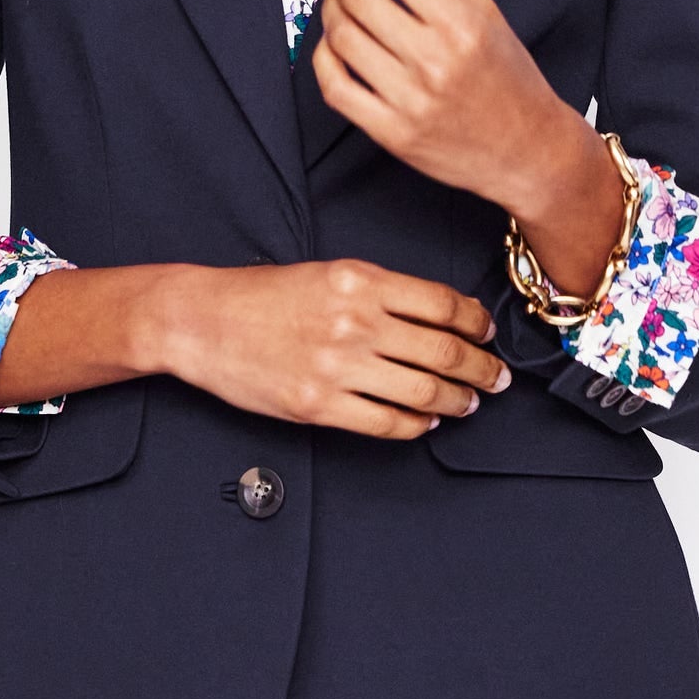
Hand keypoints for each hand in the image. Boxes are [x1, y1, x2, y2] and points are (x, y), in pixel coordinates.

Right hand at [156, 258, 508, 438]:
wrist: (203, 321)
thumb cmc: (263, 295)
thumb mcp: (329, 271)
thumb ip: (383, 292)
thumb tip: (439, 316)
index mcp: (361, 281)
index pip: (444, 304)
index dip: (478, 324)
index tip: (488, 334)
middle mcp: (355, 322)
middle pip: (445, 351)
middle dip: (482, 369)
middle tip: (496, 378)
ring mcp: (337, 367)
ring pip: (424, 393)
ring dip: (457, 401)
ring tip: (467, 403)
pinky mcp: (319, 405)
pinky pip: (387, 424)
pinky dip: (417, 426)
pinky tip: (426, 422)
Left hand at [311, 0, 628, 297]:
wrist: (529, 150)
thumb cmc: (509, 79)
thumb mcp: (487, 19)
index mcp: (460, 23)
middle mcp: (433, 60)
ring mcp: (408, 99)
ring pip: (340, 36)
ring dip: (330, 6)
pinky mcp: (391, 132)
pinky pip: (335, 86)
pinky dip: (323, 56)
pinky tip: (332, 40)